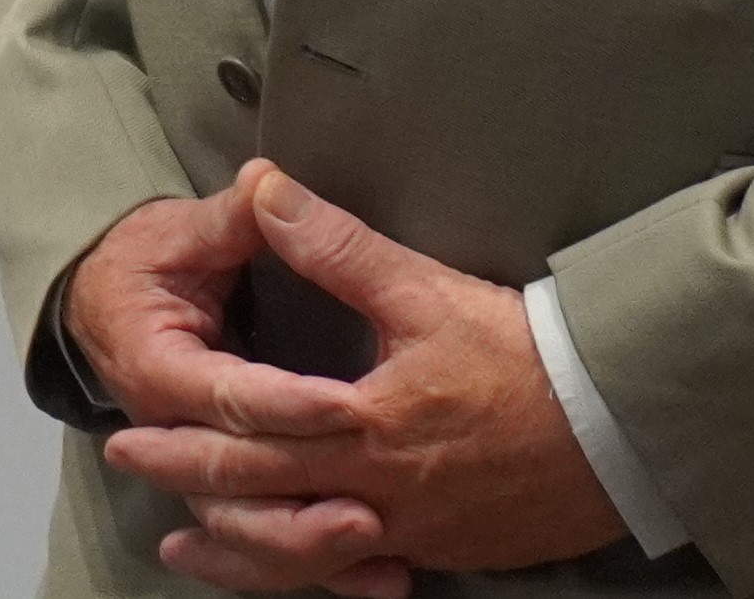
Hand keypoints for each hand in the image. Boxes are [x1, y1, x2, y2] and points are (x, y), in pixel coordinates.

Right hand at [63, 187, 400, 595]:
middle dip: (304, 494)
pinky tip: (382, 579)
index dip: (289, 402)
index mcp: (159, 367)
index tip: (348, 402)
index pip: (229, 394)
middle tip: (371, 502)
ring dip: (308, 546)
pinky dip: (319, 570)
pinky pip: (268, 548)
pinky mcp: (226, 492)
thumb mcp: (180, 232)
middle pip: (235, 482)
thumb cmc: (142, 265)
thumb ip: (229, 219)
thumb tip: (266, 184)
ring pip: (248, 530)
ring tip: (373, 542)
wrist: (98, 305)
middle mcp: (170, 432)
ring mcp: (194, 470)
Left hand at [100, 167, 624, 584]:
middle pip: (262, 499)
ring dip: (238, 549)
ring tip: (186, 544)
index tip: (130, 425)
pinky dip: (313, 571)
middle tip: (131, 468)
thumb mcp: (426, 290)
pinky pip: (359, 571)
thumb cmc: (529, 356)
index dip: (186, 434)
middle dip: (190, 484)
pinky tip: (301, 567)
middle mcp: (377, 491)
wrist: (623, 429)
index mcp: (363, 424)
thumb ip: (338, 247)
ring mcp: (413, 530)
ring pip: (303, 554)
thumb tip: (266, 192)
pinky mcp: (447, 549)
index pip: (252, 434)